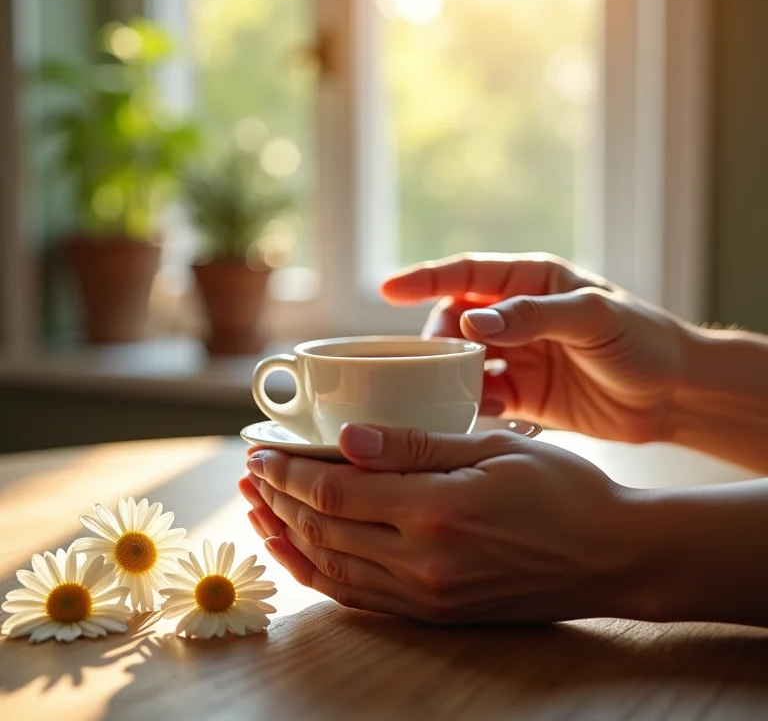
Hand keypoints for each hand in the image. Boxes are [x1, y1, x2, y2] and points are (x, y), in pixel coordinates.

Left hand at [239, 424, 643, 624]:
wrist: (613, 555)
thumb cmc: (563, 489)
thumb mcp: (494, 446)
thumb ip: (415, 444)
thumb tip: (347, 437)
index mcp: (436, 512)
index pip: (335, 493)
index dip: (289, 473)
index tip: (260, 453)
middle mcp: (424, 562)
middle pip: (323, 531)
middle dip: (277, 501)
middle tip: (250, 475)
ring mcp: (428, 596)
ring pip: (333, 569)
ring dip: (288, 540)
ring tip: (258, 513)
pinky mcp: (436, 613)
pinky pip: (359, 599)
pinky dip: (320, 577)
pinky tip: (301, 556)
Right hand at [381, 253, 688, 443]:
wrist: (675, 395)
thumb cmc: (643, 339)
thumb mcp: (593, 318)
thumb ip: (533, 317)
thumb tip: (471, 324)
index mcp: (531, 282)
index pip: (466, 274)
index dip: (424, 279)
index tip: (387, 290)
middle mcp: (516, 317)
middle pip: (453, 322)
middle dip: (434, 340)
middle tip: (427, 363)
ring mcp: (516, 356)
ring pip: (460, 362)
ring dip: (445, 375)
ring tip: (437, 391)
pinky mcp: (521, 394)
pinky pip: (480, 396)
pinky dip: (467, 405)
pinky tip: (467, 414)